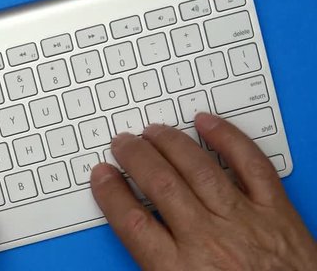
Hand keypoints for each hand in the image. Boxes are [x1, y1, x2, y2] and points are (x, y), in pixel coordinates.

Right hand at [90, 113, 316, 269]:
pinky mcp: (277, 213)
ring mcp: (245, 222)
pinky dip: (228, 139)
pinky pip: (252, 165)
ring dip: (170, 143)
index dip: (111, 193)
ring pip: (198, 169)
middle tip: (123, 143)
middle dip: (135, 157)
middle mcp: (209, 242)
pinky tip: (207, 123)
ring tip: (153, 131)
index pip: (132, 222)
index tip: (102, 176)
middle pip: (161, 185)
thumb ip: (156, 266)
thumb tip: (133, 234)